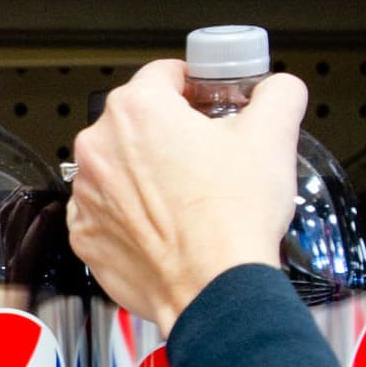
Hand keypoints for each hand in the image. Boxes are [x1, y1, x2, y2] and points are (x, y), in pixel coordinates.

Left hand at [67, 58, 307, 335]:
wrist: (214, 291)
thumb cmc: (231, 222)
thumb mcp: (273, 138)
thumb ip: (278, 95)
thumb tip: (279, 89)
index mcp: (138, 110)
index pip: (165, 76)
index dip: (195, 88)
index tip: (207, 105)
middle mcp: (100, 147)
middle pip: (138, 123)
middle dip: (170, 135)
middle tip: (206, 160)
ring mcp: (88, 194)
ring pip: (120, 168)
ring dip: (147, 176)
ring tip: (188, 200)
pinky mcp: (86, 236)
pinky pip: (107, 212)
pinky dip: (130, 216)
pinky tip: (165, 227)